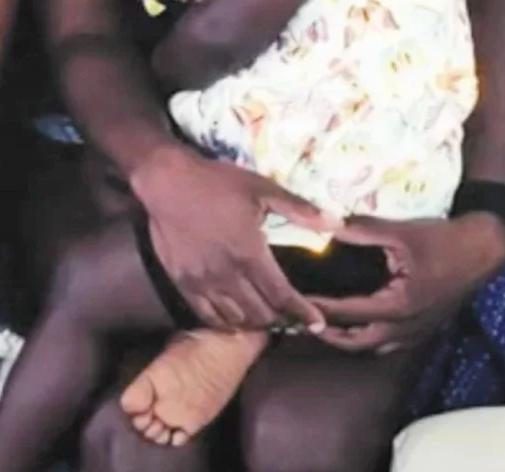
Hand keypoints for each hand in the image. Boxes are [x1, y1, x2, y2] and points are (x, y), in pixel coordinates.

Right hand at [132, 148, 339, 332]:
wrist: (166, 181)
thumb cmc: (216, 182)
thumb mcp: (261, 188)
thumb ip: (299, 209)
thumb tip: (338, 223)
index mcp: (249, 253)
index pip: (282, 296)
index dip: (303, 313)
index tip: (317, 323)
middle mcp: (227, 274)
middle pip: (260, 314)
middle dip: (279, 319)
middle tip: (287, 314)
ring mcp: (202, 281)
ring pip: (234, 319)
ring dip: (253, 322)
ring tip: (263, 315)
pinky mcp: (183, 281)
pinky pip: (207, 314)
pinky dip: (225, 320)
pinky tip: (233, 315)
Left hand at [312, 213, 504, 353]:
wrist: (483, 250)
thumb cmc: (441, 239)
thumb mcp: (399, 232)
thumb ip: (360, 231)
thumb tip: (325, 225)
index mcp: (399, 305)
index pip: (349, 313)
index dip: (319, 308)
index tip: (293, 301)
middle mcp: (407, 326)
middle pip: (358, 342)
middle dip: (328, 334)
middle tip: (300, 320)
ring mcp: (417, 331)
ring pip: (374, 346)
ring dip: (346, 339)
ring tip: (320, 323)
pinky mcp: (424, 328)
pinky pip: (389, 343)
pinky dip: (367, 337)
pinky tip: (353, 323)